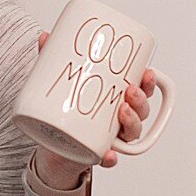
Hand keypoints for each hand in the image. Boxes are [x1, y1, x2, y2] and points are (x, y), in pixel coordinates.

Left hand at [33, 31, 156, 177]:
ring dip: (133, 122)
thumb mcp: (63, 83)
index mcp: (118, 99)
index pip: (141, 90)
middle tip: (130, 91)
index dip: (149, 83)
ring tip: (123, 112)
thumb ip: (54, 58)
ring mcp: (112, 137)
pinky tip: (108, 154)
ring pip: (133, 132)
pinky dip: (111, 158)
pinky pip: (110, 159)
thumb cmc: (67, 110)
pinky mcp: (98, 153)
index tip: (147, 72)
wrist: (53, 145)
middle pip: (142, 111)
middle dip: (141, 100)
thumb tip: (46, 37)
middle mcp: (120, 120)